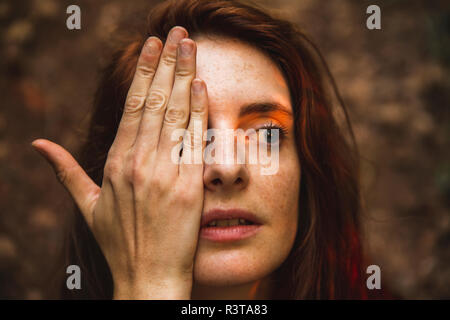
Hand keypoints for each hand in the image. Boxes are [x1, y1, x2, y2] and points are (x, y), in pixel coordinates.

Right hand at [31, 26, 207, 298]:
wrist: (147, 278)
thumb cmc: (120, 243)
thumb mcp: (87, 206)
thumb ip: (63, 171)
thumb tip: (37, 144)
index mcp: (115, 162)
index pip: (132, 106)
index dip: (144, 72)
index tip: (152, 46)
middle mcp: (138, 162)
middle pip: (154, 101)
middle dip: (167, 63)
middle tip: (176, 32)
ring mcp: (163, 173)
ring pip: (175, 113)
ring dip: (184, 75)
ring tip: (191, 45)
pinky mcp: (188, 186)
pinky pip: (193, 140)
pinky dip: (198, 110)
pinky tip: (201, 85)